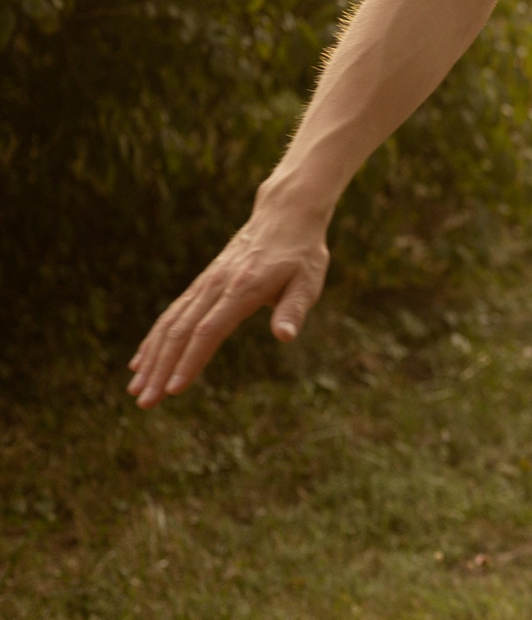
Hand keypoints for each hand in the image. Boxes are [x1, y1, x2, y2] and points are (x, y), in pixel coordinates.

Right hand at [127, 188, 332, 408]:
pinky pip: (172, 314)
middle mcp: (216, 286)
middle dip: (160, 369)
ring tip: (135, 390)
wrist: (284, 216)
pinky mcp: (201, 285)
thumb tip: (285, 336)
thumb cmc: (302, 253)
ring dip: (151, 358)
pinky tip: (140, 361)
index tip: (174, 389)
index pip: (209, 330)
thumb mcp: (309, 279)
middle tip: (145, 403)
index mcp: (243, 289)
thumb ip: (294, 308)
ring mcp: (205, 285)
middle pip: (181, 332)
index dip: (190, 361)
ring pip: (170, 324)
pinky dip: (153, 339)